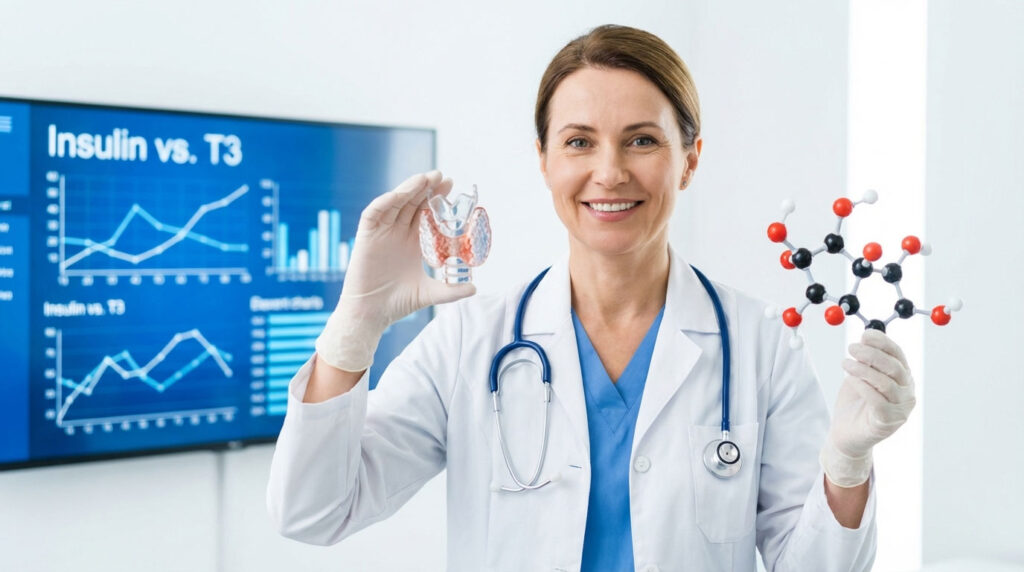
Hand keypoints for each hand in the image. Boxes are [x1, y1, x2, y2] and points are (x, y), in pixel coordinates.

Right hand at [315, 171, 475, 371]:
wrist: (372, 314)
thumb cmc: (398, 303)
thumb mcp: (429, 294)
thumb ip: (451, 290)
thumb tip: (475, 288)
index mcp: (412, 242)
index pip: (425, 213)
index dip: (437, 199)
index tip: (452, 188)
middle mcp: (397, 233)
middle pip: (412, 202)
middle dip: (426, 188)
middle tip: (442, 177)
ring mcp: (381, 233)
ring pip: (395, 203)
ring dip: (408, 189)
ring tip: (425, 178)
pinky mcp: (366, 236)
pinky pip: (374, 213)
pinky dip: (385, 202)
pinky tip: (398, 195)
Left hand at [820, 329, 915, 486]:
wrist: (845, 435)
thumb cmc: (854, 404)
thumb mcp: (860, 376)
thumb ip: (866, 359)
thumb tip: (867, 335)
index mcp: (903, 378)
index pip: (898, 355)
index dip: (883, 342)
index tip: (865, 334)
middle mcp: (907, 393)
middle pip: (895, 368)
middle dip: (872, 354)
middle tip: (852, 347)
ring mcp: (900, 410)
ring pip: (886, 384)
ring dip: (864, 369)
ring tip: (845, 363)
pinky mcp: (887, 422)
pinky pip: (877, 400)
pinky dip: (862, 386)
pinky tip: (849, 379)